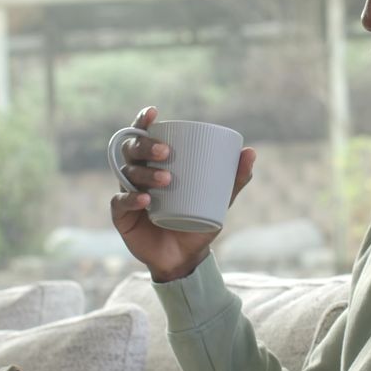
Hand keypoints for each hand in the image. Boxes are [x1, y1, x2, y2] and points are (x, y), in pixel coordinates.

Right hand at [110, 106, 256, 281]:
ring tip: (166, 180)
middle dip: (146, 146)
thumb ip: (234, 179)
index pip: (144, 136)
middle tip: (166, 152)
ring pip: (128, 174)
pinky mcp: (121, 216)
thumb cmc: (198, 222)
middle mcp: (137, 174)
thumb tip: (251, 152)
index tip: (154, 112)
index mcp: (154, 163)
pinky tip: (144, 200)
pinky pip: (120, 202)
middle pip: (132, 151)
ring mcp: (127, 194)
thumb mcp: (219, 200)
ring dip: (146, 173)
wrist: (185, 258)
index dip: (143, 121)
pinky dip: (131, 199)